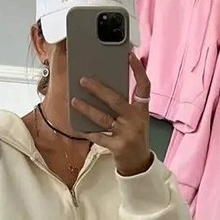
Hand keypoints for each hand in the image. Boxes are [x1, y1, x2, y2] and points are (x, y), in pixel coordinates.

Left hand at [71, 53, 153, 176]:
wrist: (139, 164)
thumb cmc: (134, 137)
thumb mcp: (136, 119)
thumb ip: (126, 104)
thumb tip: (106, 87)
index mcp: (142, 110)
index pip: (144, 86)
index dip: (138, 70)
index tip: (130, 56)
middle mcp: (136, 120)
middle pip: (116, 100)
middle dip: (98, 89)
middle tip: (83, 80)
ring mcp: (127, 134)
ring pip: (103, 118)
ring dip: (87, 108)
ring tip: (74, 101)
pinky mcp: (118, 146)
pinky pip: (99, 137)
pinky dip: (88, 131)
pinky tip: (78, 126)